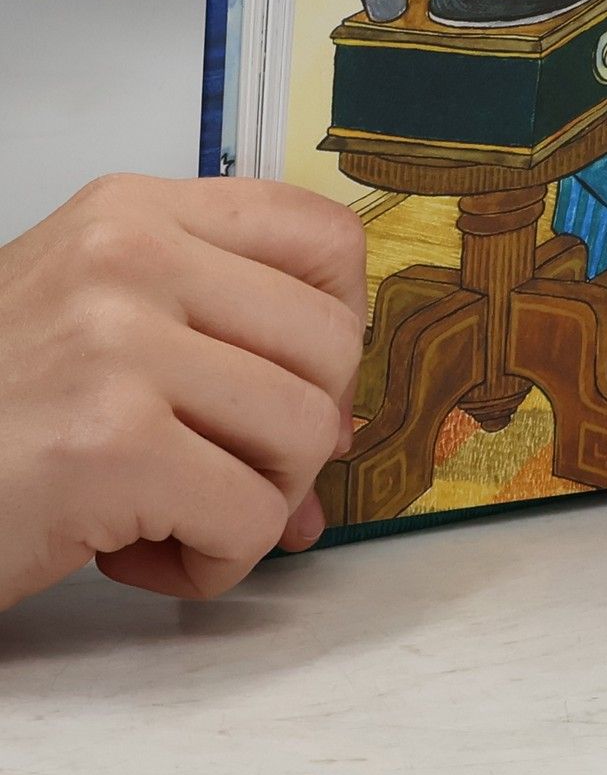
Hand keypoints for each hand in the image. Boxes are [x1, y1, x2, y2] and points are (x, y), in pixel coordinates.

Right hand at [0, 175, 365, 610]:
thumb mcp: (98, 327)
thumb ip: (221, 349)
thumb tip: (341, 438)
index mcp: (133, 213)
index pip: (326, 237)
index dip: (339, 325)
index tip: (297, 379)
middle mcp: (129, 257)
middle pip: (333, 344)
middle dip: (301, 433)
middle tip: (225, 470)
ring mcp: (116, 344)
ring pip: (309, 432)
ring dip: (257, 503)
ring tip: (173, 514)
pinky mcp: (107, 443)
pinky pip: (252, 516)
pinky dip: (216, 561)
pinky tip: (143, 558)